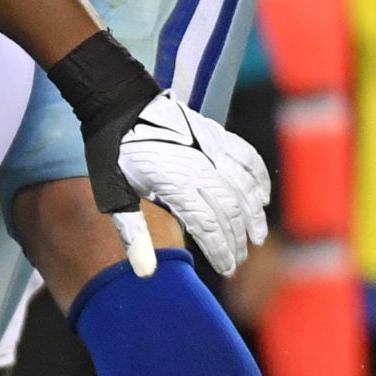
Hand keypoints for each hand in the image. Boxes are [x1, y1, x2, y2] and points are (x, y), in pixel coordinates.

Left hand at [90, 92, 270, 276]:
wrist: (119, 102)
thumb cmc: (113, 152)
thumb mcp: (114, 194)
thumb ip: (133, 232)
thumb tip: (146, 273)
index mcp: (176, 184)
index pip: (209, 227)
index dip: (221, 251)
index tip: (225, 269)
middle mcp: (201, 167)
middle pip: (230, 212)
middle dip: (237, 241)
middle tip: (237, 262)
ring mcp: (212, 148)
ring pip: (244, 188)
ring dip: (253, 216)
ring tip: (254, 238)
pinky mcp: (217, 134)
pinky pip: (248, 158)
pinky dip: (259, 179)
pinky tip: (262, 199)